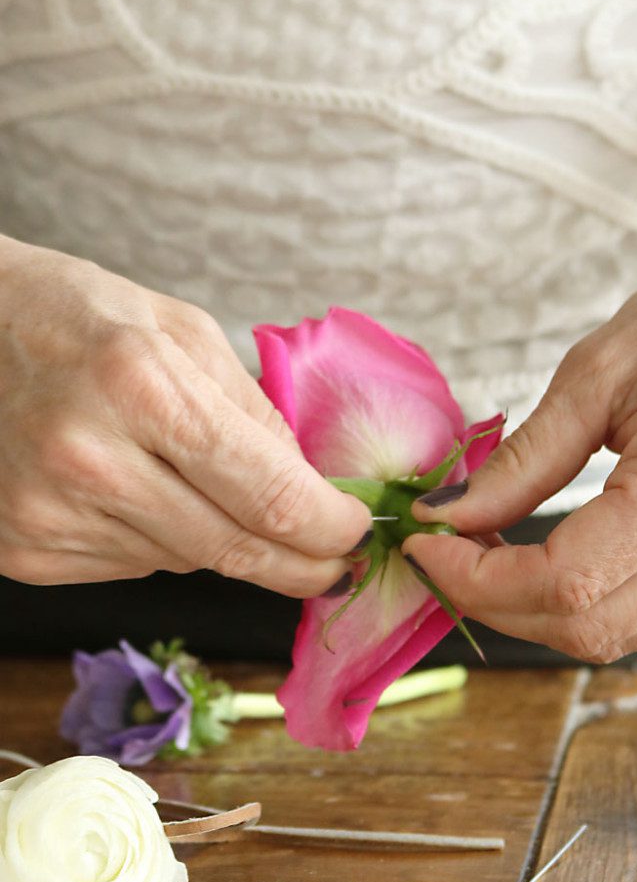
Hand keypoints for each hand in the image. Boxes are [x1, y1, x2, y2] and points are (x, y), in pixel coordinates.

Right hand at [0, 235, 369, 589]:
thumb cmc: (75, 315)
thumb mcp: (181, 331)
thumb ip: (254, 412)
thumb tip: (314, 488)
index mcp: (139, 386)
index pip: (269, 494)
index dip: (331, 527)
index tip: (358, 532)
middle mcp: (88, 460)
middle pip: (236, 550)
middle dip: (302, 565)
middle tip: (335, 566)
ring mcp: (48, 515)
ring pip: (189, 562)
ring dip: (222, 538)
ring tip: (197, 482)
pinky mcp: (25, 552)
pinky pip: (135, 566)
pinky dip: (162, 539)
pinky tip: (137, 492)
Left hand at [404, 266, 636, 662]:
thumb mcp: (599, 375)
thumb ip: (524, 460)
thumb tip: (445, 516)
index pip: (565, 580)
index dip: (477, 578)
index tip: (422, 542)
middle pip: (584, 623)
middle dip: (493, 599)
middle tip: (439, 547)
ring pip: (609, 634)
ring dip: (529, 609)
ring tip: (479, 550)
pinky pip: (634, 615)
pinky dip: (570, 602)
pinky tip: (532, 558)